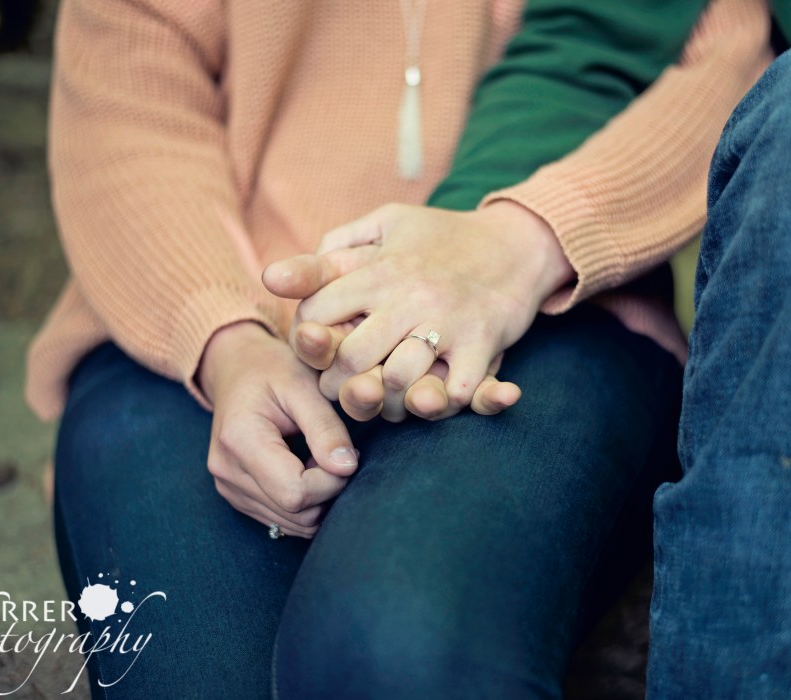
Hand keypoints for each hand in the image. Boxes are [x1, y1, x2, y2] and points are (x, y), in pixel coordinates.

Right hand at [196, 321, 359, 537]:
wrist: (237, 369)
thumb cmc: (273, 369)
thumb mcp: (304, 386)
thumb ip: (326, 428)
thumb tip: (346, 468)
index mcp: (239, 441)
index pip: (295, 493)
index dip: (332, 482)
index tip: (346, 453)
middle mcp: (227, 472)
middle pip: (295, 512)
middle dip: (329, 490)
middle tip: (336, 453)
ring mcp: (229, 488)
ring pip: (293, 523)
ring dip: (319, 498)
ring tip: (319, 458)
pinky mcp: (237, 497)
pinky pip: (283, 520)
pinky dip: (305, 503)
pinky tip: (305, 469)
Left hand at [264, 201, 573, 420]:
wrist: (518, 242)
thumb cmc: (442, 237)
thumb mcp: (385, 224)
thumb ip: (330, 251)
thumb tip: (272, 277)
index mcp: (378, 268)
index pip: (317, 314)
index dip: (308, 340)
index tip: (318, 351)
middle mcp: (408, 295)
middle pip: (350, 356)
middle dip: (338, 382)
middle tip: (343, 389)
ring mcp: (447, 321)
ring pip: (396, 379)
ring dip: (384, 400)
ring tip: (382, 399)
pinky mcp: (482, 342)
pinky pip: (454, 390)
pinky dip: (442, 403)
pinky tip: (434, 397)